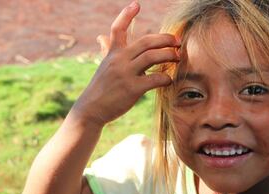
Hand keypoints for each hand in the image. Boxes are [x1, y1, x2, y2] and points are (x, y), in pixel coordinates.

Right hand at [72, 1, 179, 126]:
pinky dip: (166, 78)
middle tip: (177, 41)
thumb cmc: (100, 88)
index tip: (136, 4)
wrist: (90, 109)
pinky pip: (155, 79)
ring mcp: (125, 73)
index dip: (126, 15)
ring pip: (152, 57)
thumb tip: (101, 37)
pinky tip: (169, 79)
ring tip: (178, 57)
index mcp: (112, 53)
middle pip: (146, 41)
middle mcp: (119, 60)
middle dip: (165, 39)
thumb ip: (107, 50)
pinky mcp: (132, 89)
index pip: (117, 29)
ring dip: (169, 55)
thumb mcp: (103, 66)